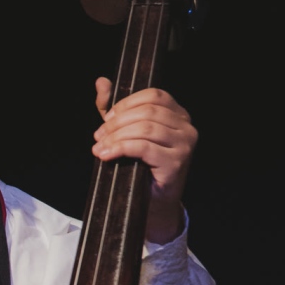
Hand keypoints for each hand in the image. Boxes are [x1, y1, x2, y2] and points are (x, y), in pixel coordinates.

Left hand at [93, 80, 197, 244]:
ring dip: (116, 137)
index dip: (126, 103)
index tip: (106, 118)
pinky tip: (106, 155)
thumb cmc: (141, 165)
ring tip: (99, 148)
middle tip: (98, 136)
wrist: (153, 202)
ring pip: (145, 128)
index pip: (154, 95)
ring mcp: (185, 144)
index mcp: (178, 113)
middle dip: (117, 123)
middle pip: (148, 111)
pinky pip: (144, 147)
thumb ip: (114, 109)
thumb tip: (101, 82)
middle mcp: (186, 126)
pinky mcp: (177, 162)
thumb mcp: (125, 133)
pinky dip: (121, 148)